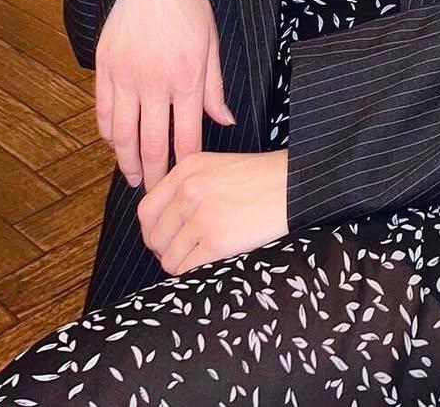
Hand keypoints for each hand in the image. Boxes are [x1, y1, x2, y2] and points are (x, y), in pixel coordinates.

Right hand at [95, 0, 233, 191]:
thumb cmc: (188, 5)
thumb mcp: (212, 42)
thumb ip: (215, 87)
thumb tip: (225, 122)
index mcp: (187, 76)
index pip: (186, 135)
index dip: (184, 164)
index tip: (182, 183)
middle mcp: (154, 80)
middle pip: (152, 143)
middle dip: (154, 175)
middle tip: (154, 196)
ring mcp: (125, 74)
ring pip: (121, 133)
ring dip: (126, 160)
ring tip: (132, 177)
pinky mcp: (104, 66)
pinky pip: (102, 110)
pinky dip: (107, 133)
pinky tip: (115, 144)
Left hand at [138, 149, 289, 274]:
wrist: (292, 185)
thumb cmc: (260, 178)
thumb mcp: (216, 167)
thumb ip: (187, 185)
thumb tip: (163, 219)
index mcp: (186, 169)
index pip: (146, 209)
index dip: (152, 230)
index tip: (163, 238)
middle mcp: (189, 190)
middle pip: (154, 236)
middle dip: (165, 250)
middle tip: (183, 251)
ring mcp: (202, 216)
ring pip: (168, 256)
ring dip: (180, 263)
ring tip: (198, 257)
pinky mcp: (217, 240)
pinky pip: (186, 269)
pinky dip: (192, 272)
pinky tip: (208, 263)